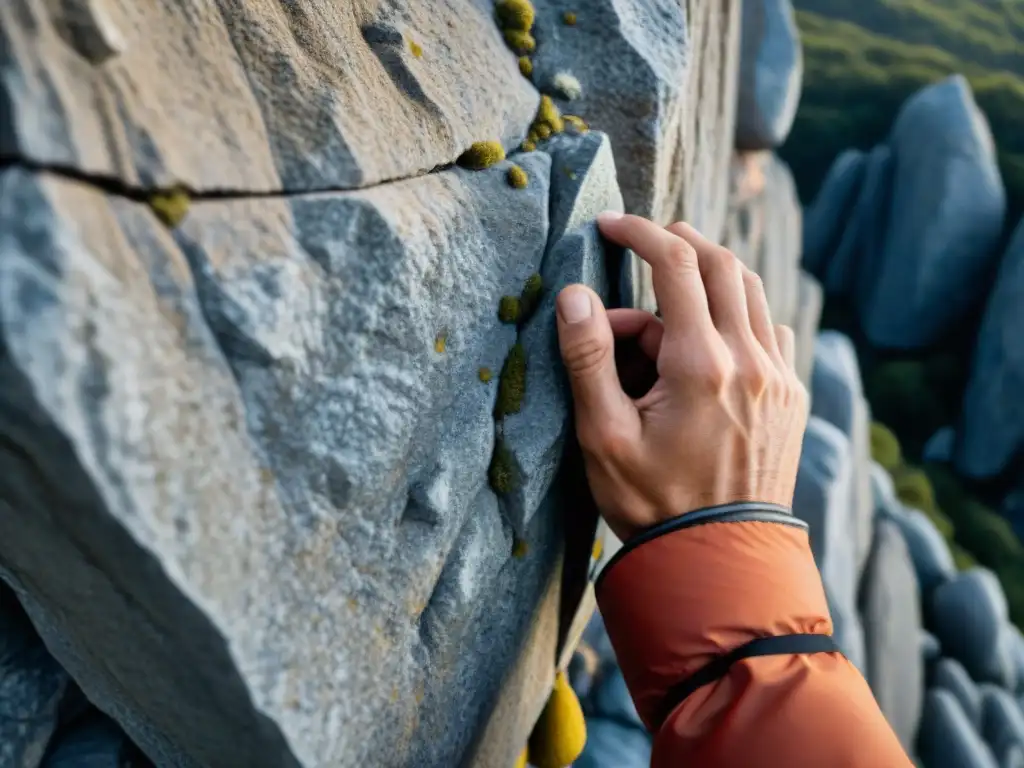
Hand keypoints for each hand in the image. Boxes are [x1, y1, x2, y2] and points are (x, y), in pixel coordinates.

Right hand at [555, 213, 808, 541]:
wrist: (718, 561)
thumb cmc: (653, 504)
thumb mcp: (604, 436)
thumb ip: (589, 358)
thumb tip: (575, 295)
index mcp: (701, 363)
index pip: (675, 263)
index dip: (640, 233)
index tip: (610, 225)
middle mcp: (750, 359)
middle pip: (722, 264)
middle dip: (680, 241)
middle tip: (644, 243)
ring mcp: (779, 377)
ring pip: (752, 292)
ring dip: (712, 274)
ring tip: (672, 287)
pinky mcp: (791, 397)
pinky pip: (772, 330)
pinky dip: (741, 313)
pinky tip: (714, 335)